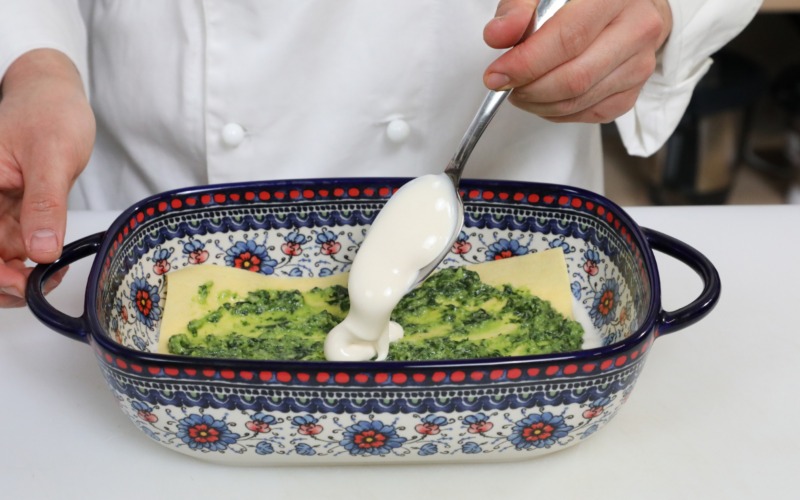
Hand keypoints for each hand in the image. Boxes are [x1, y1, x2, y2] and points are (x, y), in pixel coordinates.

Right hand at [0, 49, 94, 306]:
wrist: (55, 96)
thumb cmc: (49, 112)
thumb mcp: (52, 155)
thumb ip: (45, 204)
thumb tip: (42, 251)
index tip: (20, 283)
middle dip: (3, 281)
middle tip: (39, 287)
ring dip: (19, 277)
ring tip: (54, 274)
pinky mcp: (7, 214)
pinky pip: (12, 248)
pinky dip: (31, 262)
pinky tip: (55, 261)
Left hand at [483, 0, 672, 122]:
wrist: (626, 6)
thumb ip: (518, 9)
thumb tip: (497, 35)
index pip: (568, 38)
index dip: (527, 63)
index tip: (497, 74)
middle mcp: (636, 29)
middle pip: (575, 76)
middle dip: (529, 88)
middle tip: (505, 85)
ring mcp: (639, 64)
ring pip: (579, 100)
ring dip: (539, 103)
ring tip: (520, 89)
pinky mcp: (634, 91)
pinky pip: (589, 114)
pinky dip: (557, 112)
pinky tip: (544, 97)